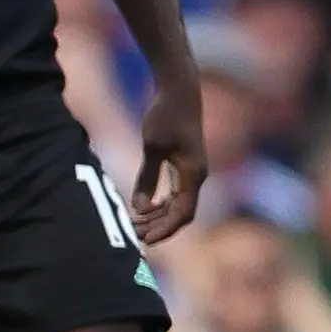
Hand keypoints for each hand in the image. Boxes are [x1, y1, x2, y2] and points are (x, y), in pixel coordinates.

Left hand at [133, 71, 206, 245]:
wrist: (180, 90)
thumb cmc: (165, 115)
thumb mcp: (152, 147)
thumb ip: (148, 177)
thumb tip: (140, 208)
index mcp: (193, 175)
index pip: (183, 214)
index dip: (165, 230)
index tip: (144, 241)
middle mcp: (197, 176)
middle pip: (181, 212)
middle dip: (159, 226)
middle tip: (133, 235)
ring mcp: (193, 170)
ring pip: (179, 203)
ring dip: (159, 216)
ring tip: (135, 224)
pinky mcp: (186, 163)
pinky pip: (176, 192)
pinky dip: (162, 203)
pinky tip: (145, 207)